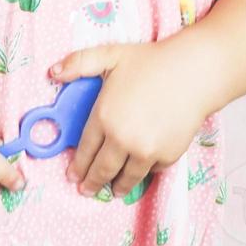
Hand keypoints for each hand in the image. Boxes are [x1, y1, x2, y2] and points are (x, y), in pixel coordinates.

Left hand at [48, 40, 208, 199]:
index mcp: (104, 117)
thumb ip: (79, 63)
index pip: (85, 150)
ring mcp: (146, 151)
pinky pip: (151, 170)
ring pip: (126, 178)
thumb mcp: (111, 55)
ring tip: (113, 190)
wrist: (193, 73)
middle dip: (92, 183)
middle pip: (102, 170)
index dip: (77, 165)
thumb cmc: (151, 61)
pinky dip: (144, 171)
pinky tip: (140, 170)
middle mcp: (123, 139)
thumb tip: (53, 72)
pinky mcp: (167, 156)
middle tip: (86, 190)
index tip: (72, 175)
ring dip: (117, 186)